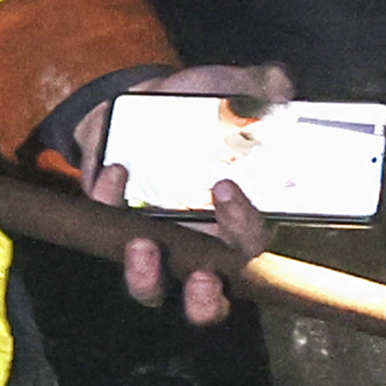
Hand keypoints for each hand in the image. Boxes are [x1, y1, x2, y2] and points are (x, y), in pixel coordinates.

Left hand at [39, 64, 285, 323]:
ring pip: (152, 289)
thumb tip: (279, 85)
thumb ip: (261, 85)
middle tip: (203, 278)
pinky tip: (115, 172)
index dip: (245, 229)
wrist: (142, 101)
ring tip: (141, 246)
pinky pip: (106, 233)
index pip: (251, 245)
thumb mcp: (233, 90)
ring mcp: (155, 243)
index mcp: (237, 224)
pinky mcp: (113, 228)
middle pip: (209, 301)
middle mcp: (199, 245)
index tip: (227, 190)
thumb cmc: (201, 110)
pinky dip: (108, 204)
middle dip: (206, 300)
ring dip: (146, 278)